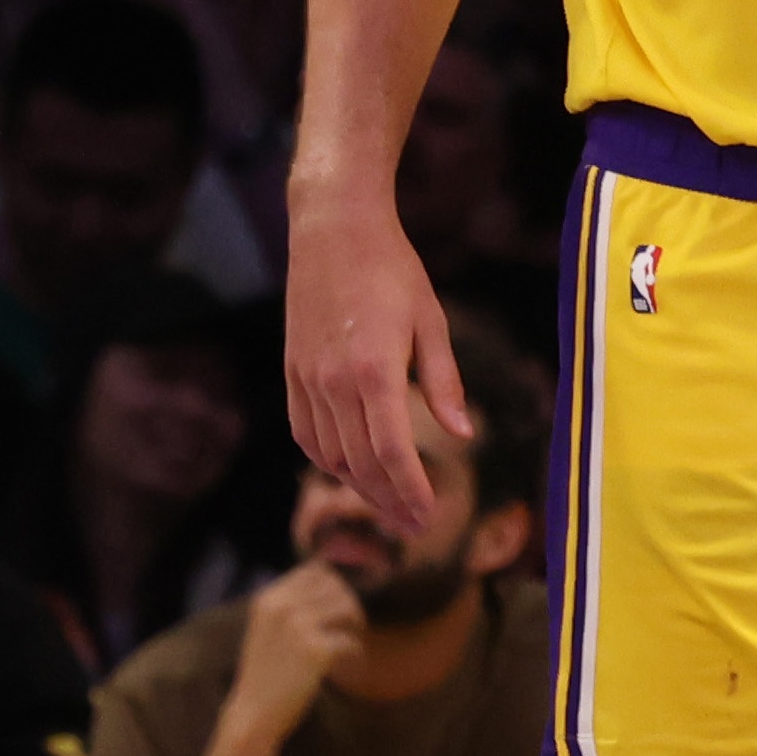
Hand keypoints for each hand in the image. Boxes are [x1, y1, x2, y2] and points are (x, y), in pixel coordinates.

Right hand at [226, 567, 367, 737]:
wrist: (254, 713)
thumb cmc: (265, 674)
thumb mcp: (267, 629)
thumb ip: (290, 606)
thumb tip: (329, 579)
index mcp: (268, 599)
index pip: (314, 571)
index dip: (335, 584)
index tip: (341, 602)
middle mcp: (282, 607)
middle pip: (335, 586)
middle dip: (349, 603)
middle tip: (352, 625)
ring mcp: (299, 627)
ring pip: (348, 607)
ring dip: (356, 625)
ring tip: (351, 641)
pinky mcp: (316, 651)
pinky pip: (351, 641)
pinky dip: (356, 653)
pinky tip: (351, 664)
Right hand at [284, 193, 472, 545]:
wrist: (332, 228)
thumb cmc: (393, 270)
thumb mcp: (432, 321)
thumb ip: (445, 383)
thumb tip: (463, 436)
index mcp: (375, 371)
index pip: (393, 452)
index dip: (411, 490)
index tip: (430, 517)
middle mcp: (334, 382)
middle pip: (360, 463)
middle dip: (389, 501)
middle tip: (415, 527)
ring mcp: (307, 378)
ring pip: (329, 455)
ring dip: (358, 487)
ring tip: (388, 507)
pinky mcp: (292, 371)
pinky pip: (305, 432)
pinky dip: (327, 460)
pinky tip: (349, 471)